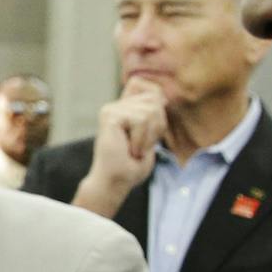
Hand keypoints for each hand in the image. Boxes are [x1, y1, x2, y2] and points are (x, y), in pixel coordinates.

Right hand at [74, 81, 170, 215]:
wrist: (115, 182)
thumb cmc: (131, 166)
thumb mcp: (152, 135)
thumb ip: (155, 114)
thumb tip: (162, 97)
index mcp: (125, 109)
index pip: (152, 89)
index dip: (158, 104)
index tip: (150, 131)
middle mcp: (116, 106)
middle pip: (155, 98)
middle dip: (157, 125)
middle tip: (141, 145)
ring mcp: (111, 109)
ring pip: (151, 110)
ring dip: (149, 136)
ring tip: (135, 149)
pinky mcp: (110, 116)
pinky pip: (141, 119)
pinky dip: (142, 139)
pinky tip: (130, 149)